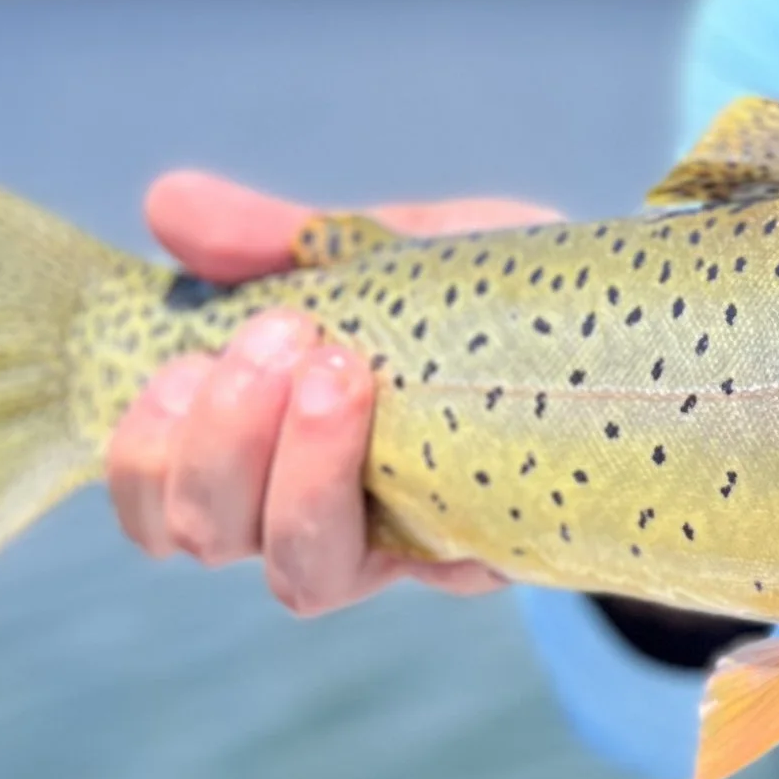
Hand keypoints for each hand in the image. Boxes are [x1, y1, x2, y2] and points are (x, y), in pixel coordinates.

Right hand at [104, 169, 554, 616]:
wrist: (632, 320)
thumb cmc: (487, 293)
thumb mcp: (382, 247)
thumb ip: (278, 238)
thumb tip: (166, 203)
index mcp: (268, 454)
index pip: (159, 506)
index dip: (145, 449)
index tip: (184, 356)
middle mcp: (322, 519)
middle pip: (210, 538)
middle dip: (221, 439)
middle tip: (284, 337)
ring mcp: (407, 546)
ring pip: (301, 574)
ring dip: (297, 471)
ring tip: (340, 369)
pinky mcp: (497, 551)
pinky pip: (436, 568)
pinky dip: (412, 501)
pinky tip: (422, 422)